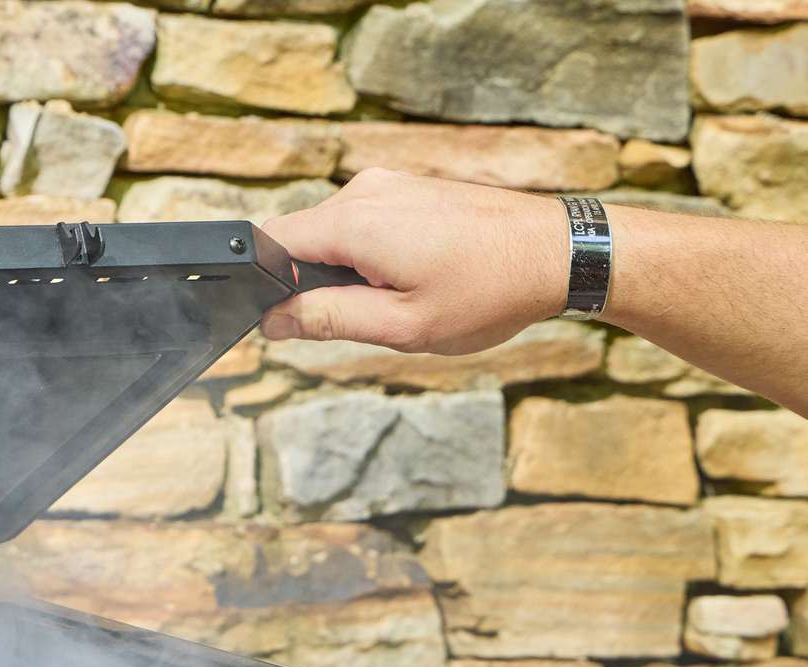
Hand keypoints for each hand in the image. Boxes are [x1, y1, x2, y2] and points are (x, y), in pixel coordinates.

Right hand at [260, 168, 568, 354]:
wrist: (558, 252)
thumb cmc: (490, 291)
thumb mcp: (402, 326)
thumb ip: (328, 319)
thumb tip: (274, 320)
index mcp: (354, 223)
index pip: (269, 243)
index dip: (265, 284)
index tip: (289, 319)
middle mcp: (364, 191)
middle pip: (300, 238)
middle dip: (312, 282)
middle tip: (364, 318)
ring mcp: (389, 184)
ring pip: (333, 233)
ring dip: (346, 271)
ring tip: (399, 298)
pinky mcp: (409, 187)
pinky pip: (363, 222)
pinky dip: (370, 255)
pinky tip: (414, 277)